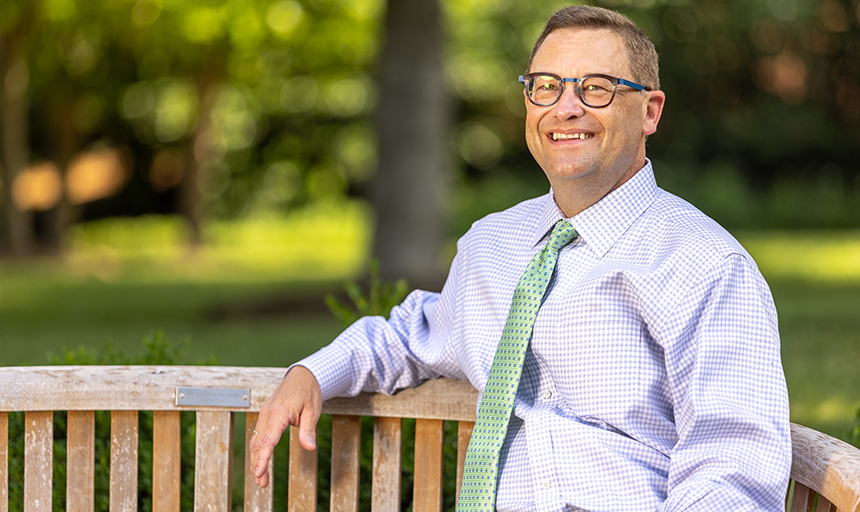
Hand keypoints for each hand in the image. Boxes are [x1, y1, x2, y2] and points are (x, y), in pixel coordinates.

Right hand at [249, 365, 321, 486]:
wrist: (302, 375)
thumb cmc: (308, 392)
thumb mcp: (313, 411)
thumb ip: (308, 430)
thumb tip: (310, 447)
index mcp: (279, 413)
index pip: (268, 440)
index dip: (263, 458)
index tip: (259, 472)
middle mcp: (267, 414)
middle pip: (258, 443)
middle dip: (258, 464)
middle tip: (262, 483)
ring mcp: (264, 414)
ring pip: (256, 440)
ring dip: (256, 459)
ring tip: (261, 478)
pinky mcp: (265, 415)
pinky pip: (258, 434)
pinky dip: (258, 449)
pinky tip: (260, 460)